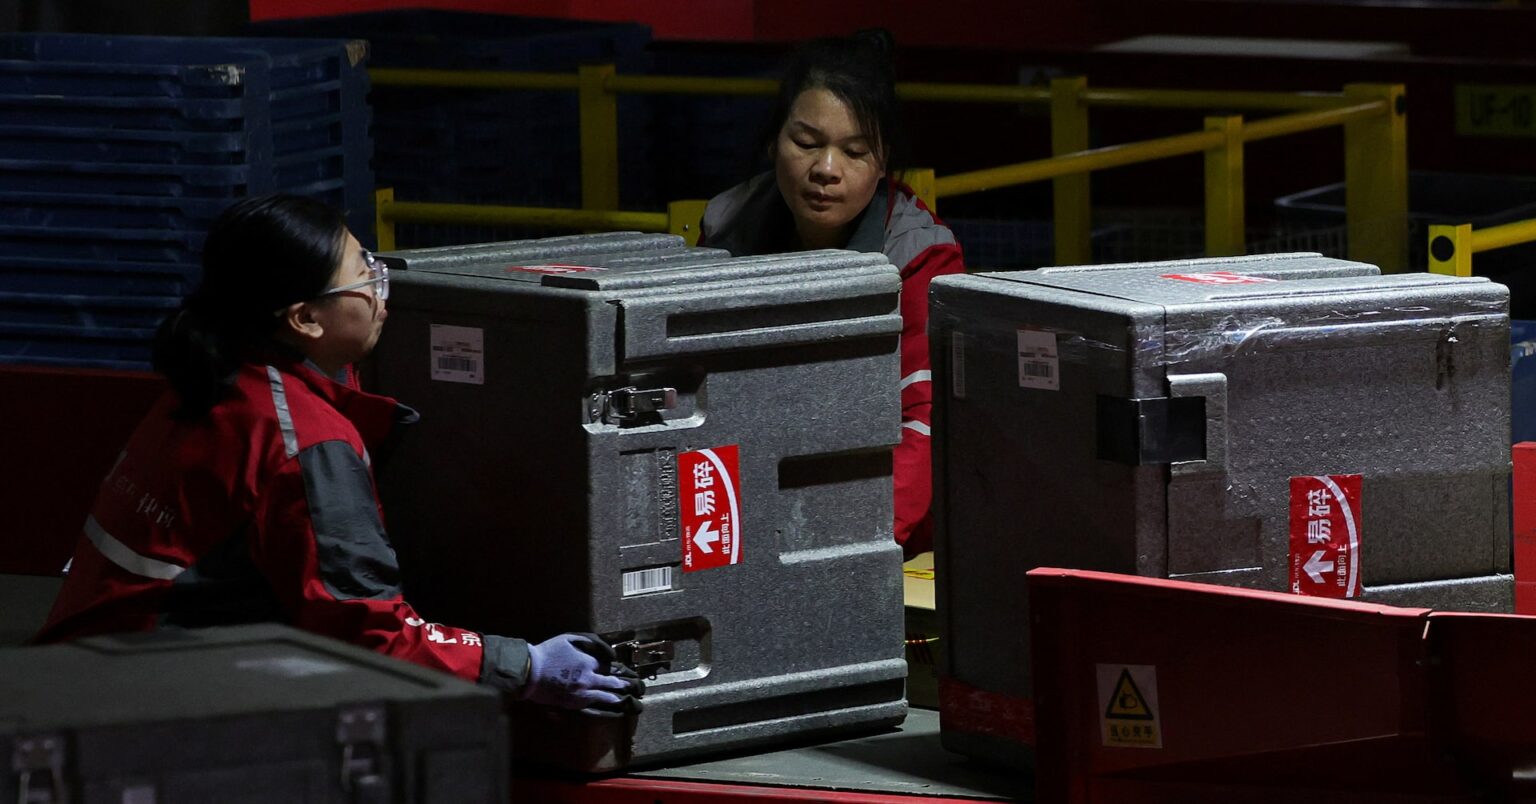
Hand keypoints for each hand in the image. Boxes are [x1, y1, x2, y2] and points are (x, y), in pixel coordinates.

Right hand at [522, 633, 644, 716]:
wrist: (529, 672)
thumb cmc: (548, 652)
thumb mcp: (569, 638)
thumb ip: (590, 641)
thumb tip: (607, 650)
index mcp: (588, 663)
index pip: (608, 667)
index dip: (615, 667)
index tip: (621, 668)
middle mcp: (588, 680)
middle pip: (610, 683)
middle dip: (623, 684)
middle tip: (633, 686)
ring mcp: (581, 694)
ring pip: (604, 697)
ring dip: (616, 698)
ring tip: (626, 700)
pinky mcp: (572, 704)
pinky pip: (591, 706)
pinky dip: (602, 706)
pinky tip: (608, 707)